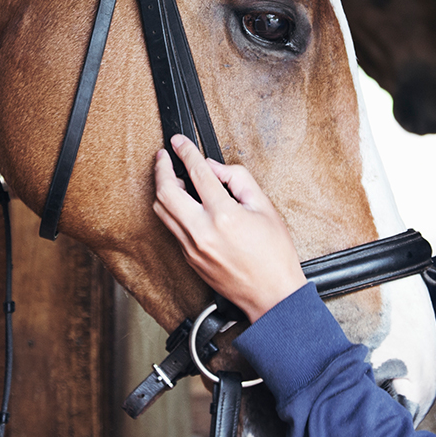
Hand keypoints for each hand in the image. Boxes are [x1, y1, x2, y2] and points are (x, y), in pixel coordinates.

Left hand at [152, 134, 306, 321]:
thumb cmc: (274, 255)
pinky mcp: (189, 258)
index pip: (197, 173)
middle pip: (165, 192)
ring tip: (173, 178)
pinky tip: (183, 202)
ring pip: (162, 211)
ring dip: (162, 189)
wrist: (272, 295)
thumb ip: (238, 179)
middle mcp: (202, 232)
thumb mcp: (265, 207)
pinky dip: (172, 209)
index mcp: (223, 216)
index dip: (186, 151)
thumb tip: (214, 168)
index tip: (179, 141)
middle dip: (161, 168)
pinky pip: (172, 227)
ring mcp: (192, 248)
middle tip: (164, 156)